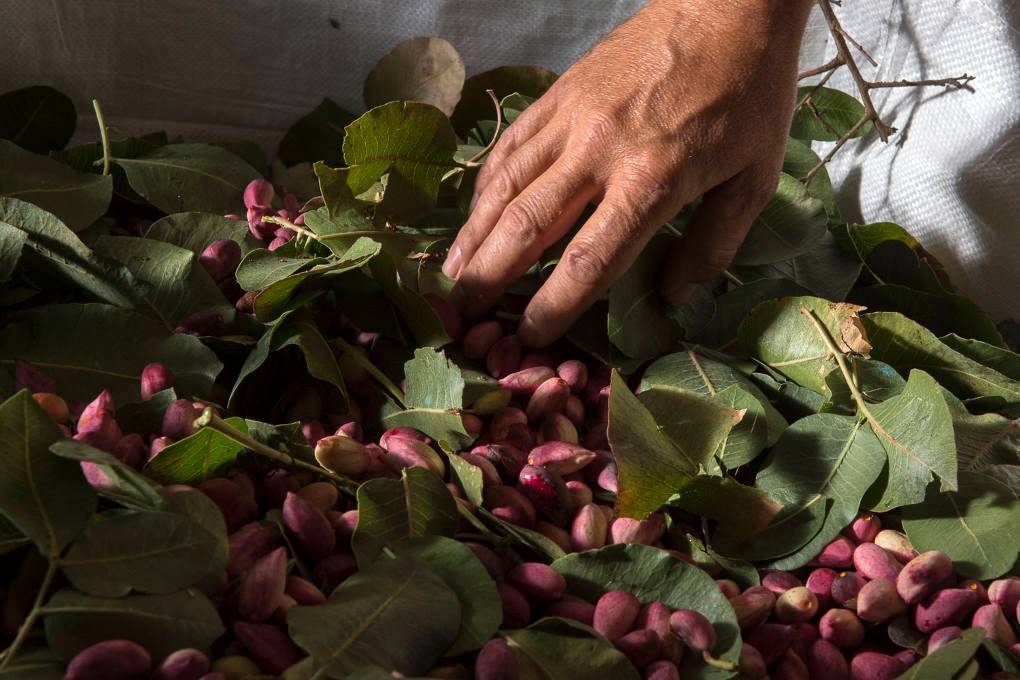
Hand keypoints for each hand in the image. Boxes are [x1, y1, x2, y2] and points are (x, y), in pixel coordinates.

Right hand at [443, 0, 813, 346]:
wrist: (728, 4)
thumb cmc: (749, 93)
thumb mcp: (755, 177)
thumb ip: (714, 243)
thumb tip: (673, 297)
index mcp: (653, 179)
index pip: (590, 258)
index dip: (554, 305)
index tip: (530, 336)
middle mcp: (600, 151)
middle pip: (528, 225)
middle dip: (490, 277)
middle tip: (463, 316)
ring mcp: (572, 117)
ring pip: (506, 184)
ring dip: (473, 235)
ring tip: (449, 274)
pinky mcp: (559, 93)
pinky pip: (511, 145)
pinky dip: (486, 184)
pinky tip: (473, 214)